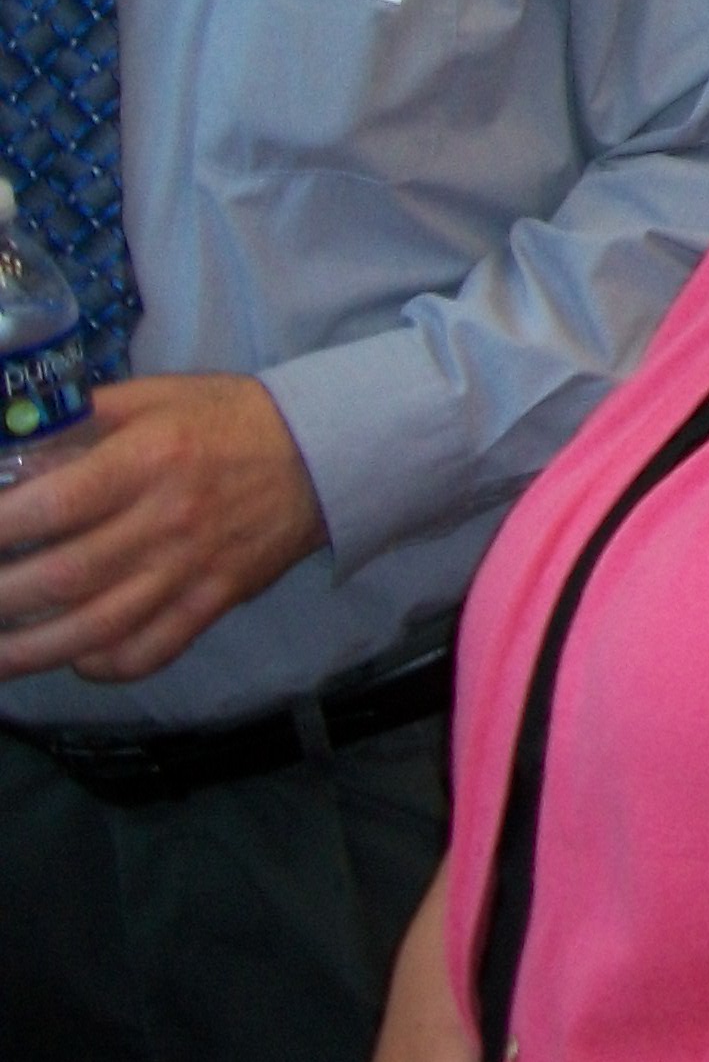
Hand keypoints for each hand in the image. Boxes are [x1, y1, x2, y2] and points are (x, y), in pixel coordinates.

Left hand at [0, 374, 328, 682]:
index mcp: (148, 459)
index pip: (55, 505)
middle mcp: (167, 520)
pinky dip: (106, 666)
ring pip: (100, 628)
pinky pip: (153, 650)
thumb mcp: (155, 395)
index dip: (0, 528)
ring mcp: (192, 568)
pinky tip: (77, 659)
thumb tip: (12, 449)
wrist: (323, 453)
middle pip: (66, 577)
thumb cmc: (226, 419)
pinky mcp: (215, 600)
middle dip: (1, 597)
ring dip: (32, 652)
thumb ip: (83, 417)